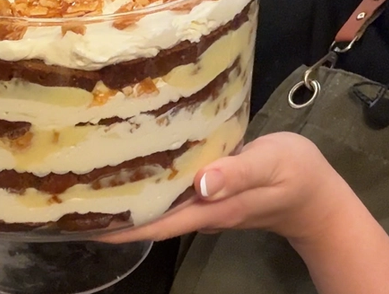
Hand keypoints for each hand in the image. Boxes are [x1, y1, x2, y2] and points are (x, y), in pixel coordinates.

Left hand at [98, 131, 350, 245]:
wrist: (319, 195)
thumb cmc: (296, 175)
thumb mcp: (271, 165)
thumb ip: (238, 173)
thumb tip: (201, 183)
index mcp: (212, 207)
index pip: (156, 223)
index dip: (119, 225)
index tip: (80, 220)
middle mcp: (202, 211)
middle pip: (149, 218)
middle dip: (112, 210)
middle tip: (69, 192)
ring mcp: (207, 205)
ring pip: (159, 206)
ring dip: (128, 197)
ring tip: (91, 176)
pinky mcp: (211, 193)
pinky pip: (173, 193)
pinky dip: (150, 183)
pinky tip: (136, 164)